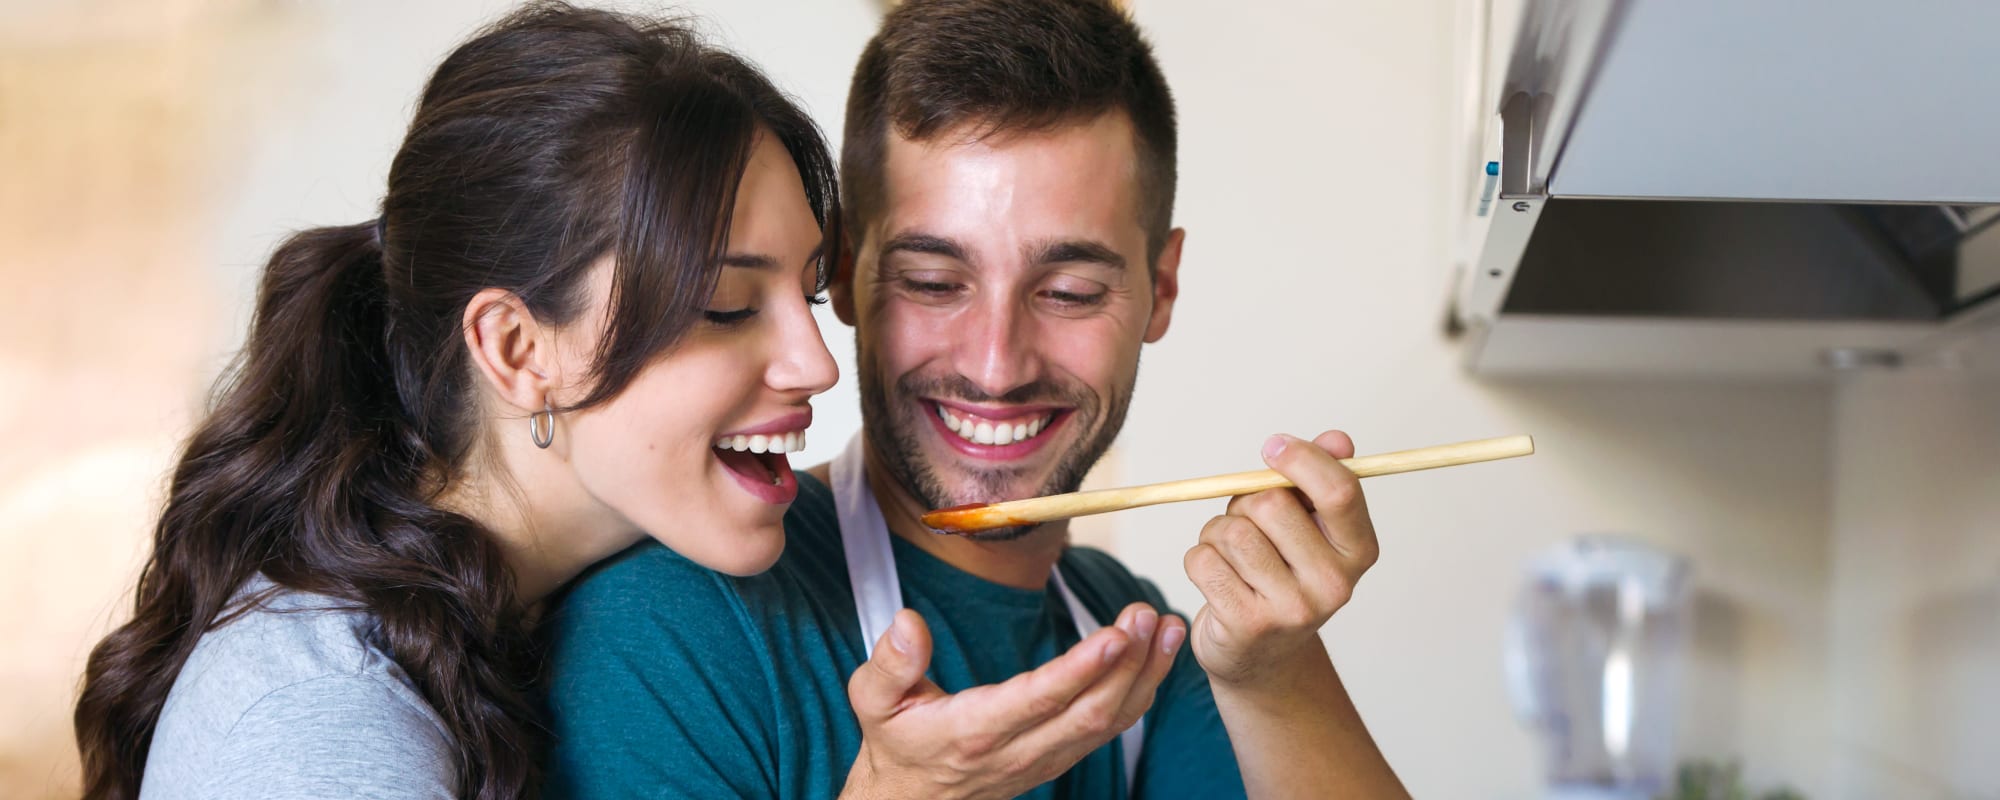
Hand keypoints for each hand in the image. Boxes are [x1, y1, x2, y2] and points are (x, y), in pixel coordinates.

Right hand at [839, 604, 1184, 799]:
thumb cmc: (895, 743)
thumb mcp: (873, 700)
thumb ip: (889, 662)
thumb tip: (908, 623)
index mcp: (974, 730)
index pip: (1038, 700)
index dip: (1081, 669)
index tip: (1116, 634)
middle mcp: (1017, 750)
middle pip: (1088, 711)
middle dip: (1128, 663)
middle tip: (1149, 614)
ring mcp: (1043, 759)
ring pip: (1108, 723)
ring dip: (1145, 675)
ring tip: (1168, 628)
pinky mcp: (1057, 758)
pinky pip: (1108, 729)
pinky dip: (1139, 692)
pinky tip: (1156, 658)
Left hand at [1183, 430, 1379, 685]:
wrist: (1263, 657)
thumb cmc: (1284, 575)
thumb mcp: (1311, 529)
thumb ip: (1322, 481)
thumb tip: (1337, 439)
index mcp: (1359, 551)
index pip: (1338, 491)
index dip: (1301, 458)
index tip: (1273, 447)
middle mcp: (1334, 584)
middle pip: (1271, 504)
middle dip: (1245, 503)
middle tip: (1248, 525)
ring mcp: (1292, 609)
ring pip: (1231, 531)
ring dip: (1218, 532)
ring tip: (1232, 555)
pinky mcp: (1247, 624)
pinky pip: (1203, 560)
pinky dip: (1199, 559)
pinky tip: (1217, 578)